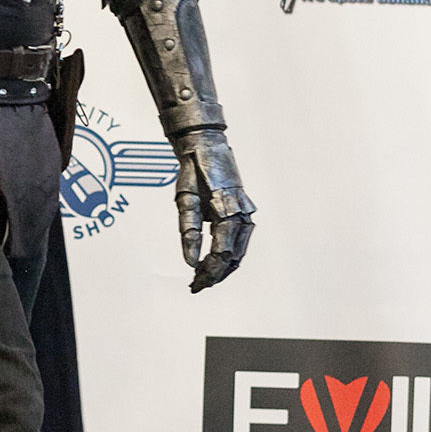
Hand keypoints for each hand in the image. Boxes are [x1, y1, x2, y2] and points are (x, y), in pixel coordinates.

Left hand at [175, 129, 254, 292]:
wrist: (205, 145)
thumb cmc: (192, 170)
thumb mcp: (184, 199)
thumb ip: (188, 231)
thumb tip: (190, 261)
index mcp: (227, 209)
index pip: (221, 251)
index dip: (209, 271)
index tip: (195, 283)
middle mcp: (242, 212)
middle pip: (233, 255)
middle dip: (216, 273)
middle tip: (197, 285)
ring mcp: (246, 211)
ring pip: (240, 250)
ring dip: (224, 267)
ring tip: (205, 278)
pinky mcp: (244, 209)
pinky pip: (241, 239)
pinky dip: (230, 254)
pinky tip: (216, 261)